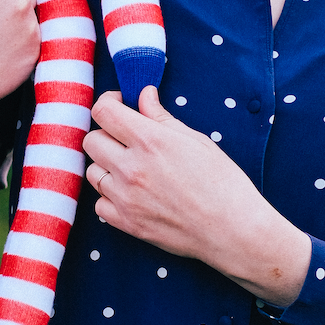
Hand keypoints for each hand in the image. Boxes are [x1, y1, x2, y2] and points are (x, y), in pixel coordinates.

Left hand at [84, 88, 311, 306]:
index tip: (120, 106)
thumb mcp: (196, 140)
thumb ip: (161, 117)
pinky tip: (132, 194)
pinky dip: (111, 197)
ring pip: (92, 171)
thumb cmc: (223, 182)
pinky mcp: (126, 223)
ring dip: (107, 166)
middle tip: (126, 139)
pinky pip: (99, 203)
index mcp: (150, 141)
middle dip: (107, 134)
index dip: (110, 102)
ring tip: (131, 169)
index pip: (103, 111)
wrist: (232, 230)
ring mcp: (125, 198)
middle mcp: (131, 167)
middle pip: (91, 140)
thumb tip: (144, 95)